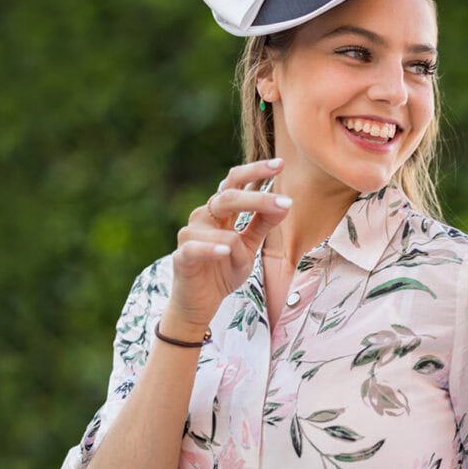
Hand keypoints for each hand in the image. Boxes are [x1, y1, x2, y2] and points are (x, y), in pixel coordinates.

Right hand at [164, 159, 290, 334]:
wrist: (199, 304)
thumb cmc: (223, 269)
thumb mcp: (249, 245)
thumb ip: (263, 223)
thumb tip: (286, 203)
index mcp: (220, 210)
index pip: (235, 181)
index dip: (256, 170)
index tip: (280, 164)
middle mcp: (204, 216)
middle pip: (228, 197)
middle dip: (258, 198)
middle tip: (285, 202)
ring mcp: (190, 235)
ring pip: (221, 230)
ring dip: (238, 247)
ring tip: (243, 260)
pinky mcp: (181, 256)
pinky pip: (196, 248)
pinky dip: (212, 248)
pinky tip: (225, 251)